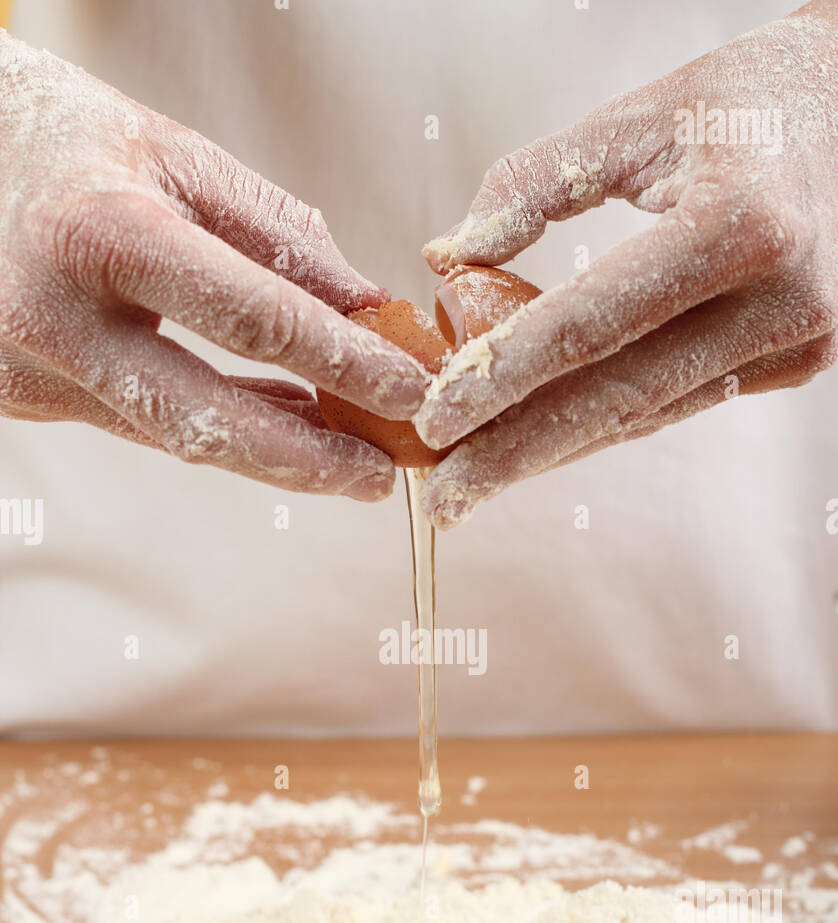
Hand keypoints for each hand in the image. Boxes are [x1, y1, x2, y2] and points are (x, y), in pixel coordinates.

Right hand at [0, 34, 426, 500]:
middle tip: (382, 476)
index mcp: (102, 233)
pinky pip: (144, 424)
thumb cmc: (68, 143)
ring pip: (176, 434)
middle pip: (207, 419)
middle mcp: (57, 317)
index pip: (252, 320)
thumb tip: (365, 311)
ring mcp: (32, 371)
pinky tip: (280, 427)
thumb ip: (275, 237)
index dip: (342, 364)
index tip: (411, 392)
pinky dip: (218, 425)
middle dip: (308, 460)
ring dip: (272, 451)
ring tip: (348, 457)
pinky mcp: (26, 398)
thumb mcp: (177, 156)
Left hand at [416, 0, 837, 526]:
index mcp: (742, 225)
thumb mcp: (634, 118)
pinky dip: (606, 422)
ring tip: (474, 478)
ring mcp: (798, 341)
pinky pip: (678, 402)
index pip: (594, 323)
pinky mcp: (799, 362)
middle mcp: (780, 298)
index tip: (435, 421)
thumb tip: (447, 256)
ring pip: (647, 415)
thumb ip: (533, 183)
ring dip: (554, 451)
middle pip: (618, 397)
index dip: (505, 378)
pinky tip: (542, 443)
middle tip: (444, 498)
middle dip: (519, 452)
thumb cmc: (743, 104)